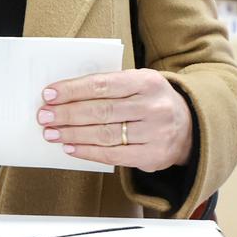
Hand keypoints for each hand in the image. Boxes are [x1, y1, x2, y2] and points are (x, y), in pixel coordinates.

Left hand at [37, 68, 191, 172]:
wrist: (191, 126)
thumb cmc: (152, 102)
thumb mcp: (139, 84)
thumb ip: (110, 87)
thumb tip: (66, 96)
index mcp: (147, 81)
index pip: (102, 84)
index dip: (73, 90)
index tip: (49, 94)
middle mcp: (153, 106)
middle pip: (101, 110)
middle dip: (67, 114)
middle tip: (44, 116)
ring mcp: (155, 132)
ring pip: (104, 134)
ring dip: (72, 134)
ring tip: (52, 133)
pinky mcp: (153, 155)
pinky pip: (113, 155)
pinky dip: (88, 152)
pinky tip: (71, 148)